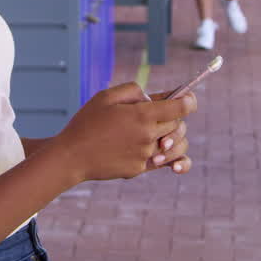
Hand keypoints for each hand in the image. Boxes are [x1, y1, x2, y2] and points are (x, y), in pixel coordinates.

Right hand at [53, 82, 196, 182]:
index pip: (181, 107)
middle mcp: (148, 136)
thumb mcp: (106, 96)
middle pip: (178, 124)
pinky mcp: (139, 169)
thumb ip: (133, 91)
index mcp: (142, 115)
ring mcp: (144, 155)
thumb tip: (152, 97)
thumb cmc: (87, 123)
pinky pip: (163, 162)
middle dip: (174, 116)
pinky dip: (168, 157)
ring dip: (173, 137)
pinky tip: (168, 155)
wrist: (71, 157)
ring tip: (162, 134)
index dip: (189, 100)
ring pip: (175, 145)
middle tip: (161, 113)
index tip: (189, 97)